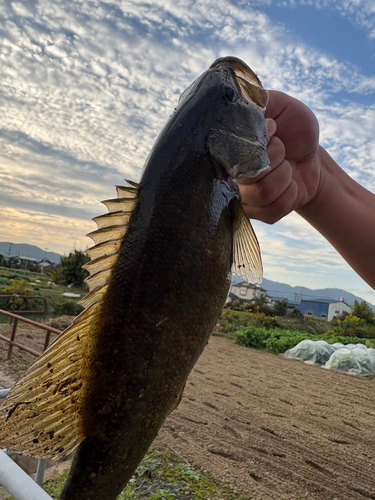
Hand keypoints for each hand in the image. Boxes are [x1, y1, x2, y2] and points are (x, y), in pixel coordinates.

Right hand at [239, 90, 321, 222]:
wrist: (311, 155)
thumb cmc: (292, 128)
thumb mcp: (280, 105)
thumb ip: (259, 102)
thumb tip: (241, 108)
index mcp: (226, 147)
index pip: (226, 151)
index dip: (256, 142)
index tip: (272, 128)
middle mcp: (228, 174)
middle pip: (244, 175)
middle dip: (274, 157)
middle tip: (282, 146)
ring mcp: (242, 196)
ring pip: (261, 193)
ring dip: (284, 175)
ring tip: (287, 165)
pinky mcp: (259, 214)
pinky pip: (274, 210)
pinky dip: (291, 195)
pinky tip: (290, 185)